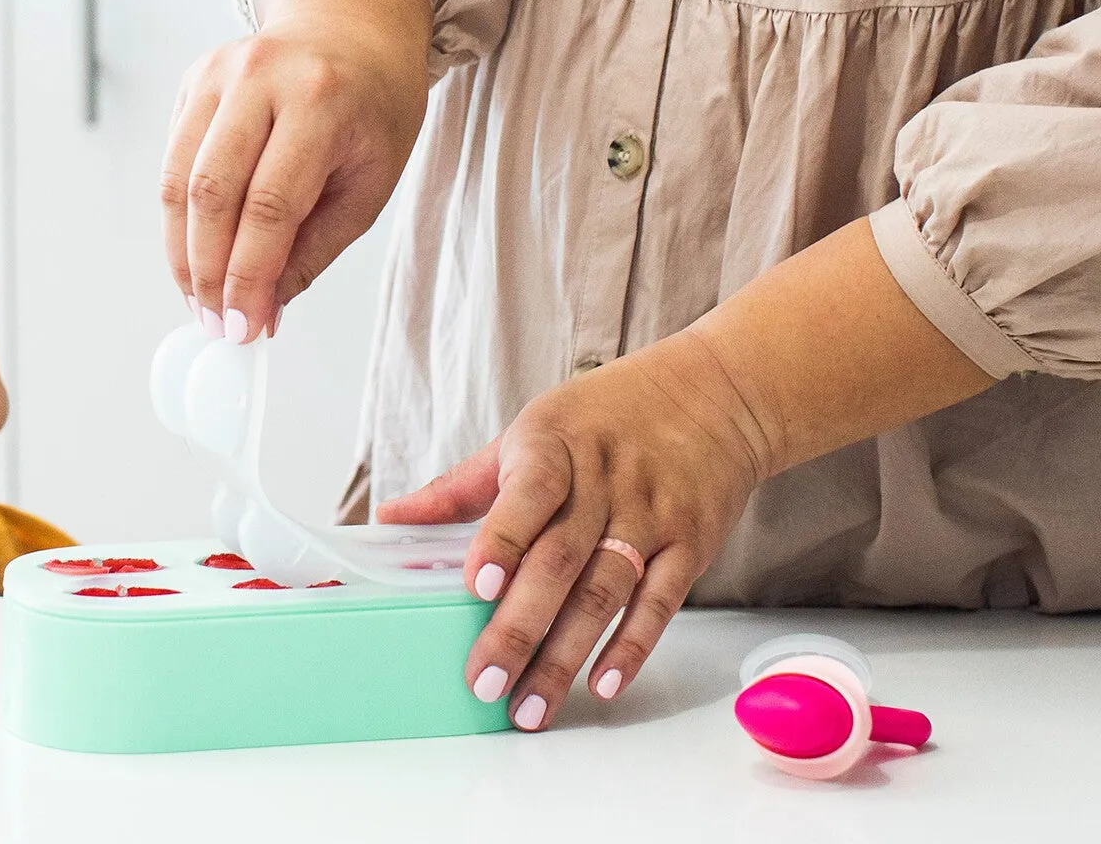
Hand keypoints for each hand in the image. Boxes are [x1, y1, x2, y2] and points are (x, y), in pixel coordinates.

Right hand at [160, 0, 430, 338]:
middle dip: (207, 271)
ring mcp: (218, 71)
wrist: (351, 26)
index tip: (243, 329)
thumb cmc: (372, 108)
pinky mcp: (192, 78)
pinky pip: (174, 159)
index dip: (248, 275)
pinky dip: (180, 215)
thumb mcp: (369, 182)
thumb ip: (313, 249)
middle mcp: (262, 76)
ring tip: (200, 298)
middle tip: (216, 323)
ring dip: (182, 251)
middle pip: (212, 192)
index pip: (270, 204)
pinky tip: (197, 250)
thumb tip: (261, 313)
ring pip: (179, 179)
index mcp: (321, 99)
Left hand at [379, 331, 769, 729]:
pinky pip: (660, 603)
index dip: (501, 540)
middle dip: (520, 627)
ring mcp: (650, 515)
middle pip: (559, 561)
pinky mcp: (689, 545)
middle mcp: (604, 483)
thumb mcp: (530, 432)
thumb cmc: (602, 418)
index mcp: (554, 446)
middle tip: (485, 681)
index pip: (526, 495)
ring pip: (604, 593)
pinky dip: (632, 647)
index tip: (474, 587)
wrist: (709, 394)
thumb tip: (391, 519)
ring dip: (566, 656)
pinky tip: (603, 684)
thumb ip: (463, 485)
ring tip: (530, 707)